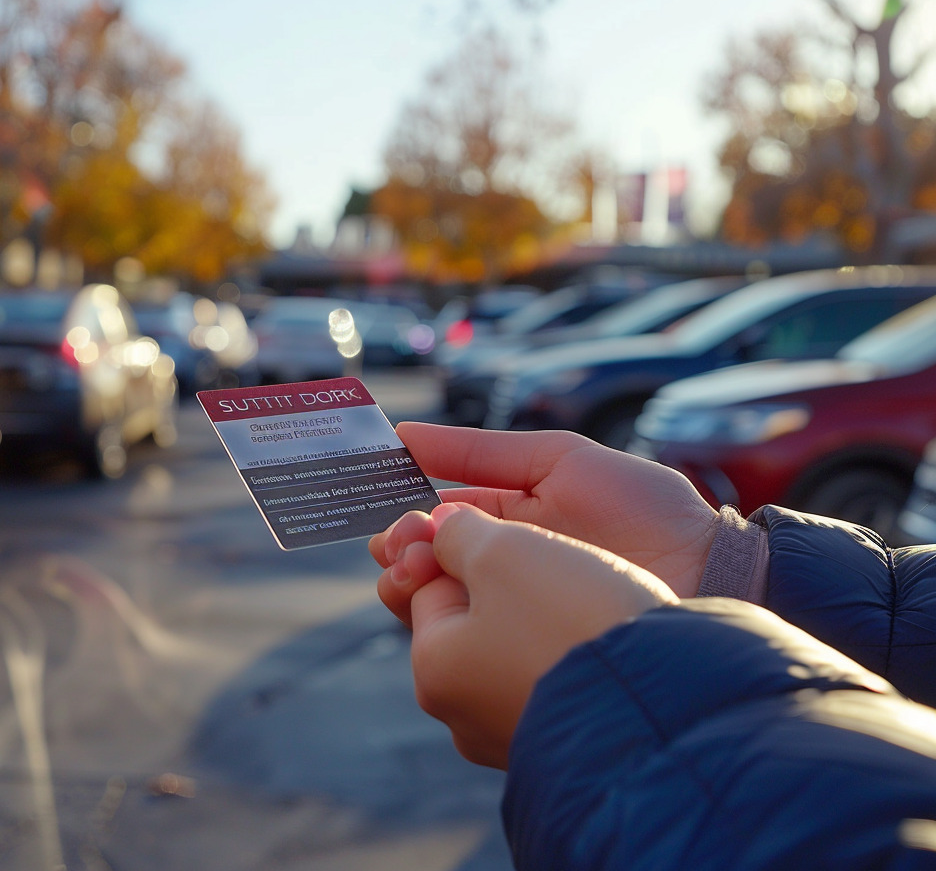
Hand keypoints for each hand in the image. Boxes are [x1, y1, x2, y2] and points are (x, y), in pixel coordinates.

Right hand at [370, 424, 716, 622]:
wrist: (704, 573)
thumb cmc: (643, 510)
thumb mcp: (557, 461)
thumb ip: (480, 451)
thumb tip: (406, 435)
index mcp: (509, 518)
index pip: (439, 517)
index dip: (406, 513)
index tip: (380, 507)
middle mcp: (505, 566)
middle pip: (429, 562)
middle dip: (403, 550)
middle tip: (398, 547)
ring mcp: (513, 610)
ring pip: (439, 601)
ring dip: (413, 582)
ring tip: (411, 571)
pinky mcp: (524, 650)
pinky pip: (468, 639)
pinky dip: (443, 621)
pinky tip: (438, 605)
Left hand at [394, 503, 676, 769]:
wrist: (669, 702)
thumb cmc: (573, 621)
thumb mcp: (502, 550)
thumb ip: (458, 529)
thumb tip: (444, 526)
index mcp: (433, 670)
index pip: (422, 584)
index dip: (445, 542)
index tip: (470, 518)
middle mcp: (464, 712)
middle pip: (465, 616)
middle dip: (490, 575)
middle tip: (528, 546)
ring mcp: (515, 730)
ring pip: (511, 641)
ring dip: (534, 605)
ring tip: (573, 582)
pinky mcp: (568, 735)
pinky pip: (551, 669)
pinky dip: (565, 639)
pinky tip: (594, 618)